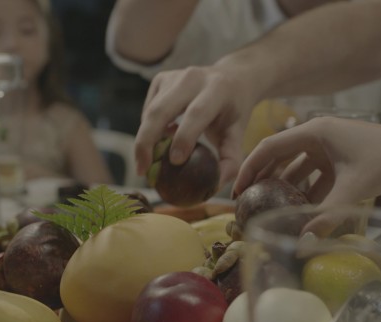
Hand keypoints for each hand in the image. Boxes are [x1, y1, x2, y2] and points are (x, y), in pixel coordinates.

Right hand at [134, 65, 260, 186]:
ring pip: (150, 111)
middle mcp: (193, 78)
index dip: (184, 137)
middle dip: (146, 141)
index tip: (174, 162)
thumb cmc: (234, 111)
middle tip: (142, 170)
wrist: (232, 78)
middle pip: (161, 110)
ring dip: (145, 139)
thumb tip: (215, 185)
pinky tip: (160, 139)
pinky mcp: (161, 79)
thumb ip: (231, 159)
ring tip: (148, 162)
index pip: (196, 113)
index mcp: (217, 89)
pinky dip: (149, 128)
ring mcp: (174, 76)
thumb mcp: (238, 132)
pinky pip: (148, 109)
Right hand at [233, 117, 380, 210]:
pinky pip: (316, 174)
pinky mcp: (341, 158)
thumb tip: (302, 245)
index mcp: (315, 131)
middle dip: (264, 177)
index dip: (251, 167)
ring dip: (285, 185)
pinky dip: (307, 189)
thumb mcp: (353, 189)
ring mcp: (330, 146)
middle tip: (247, 200)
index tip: (237, 189)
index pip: (271, 146)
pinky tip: (300, 209)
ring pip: (297, 166)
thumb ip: (325, 217)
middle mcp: (318, 135)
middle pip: (280, 155)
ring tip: (269, 207)